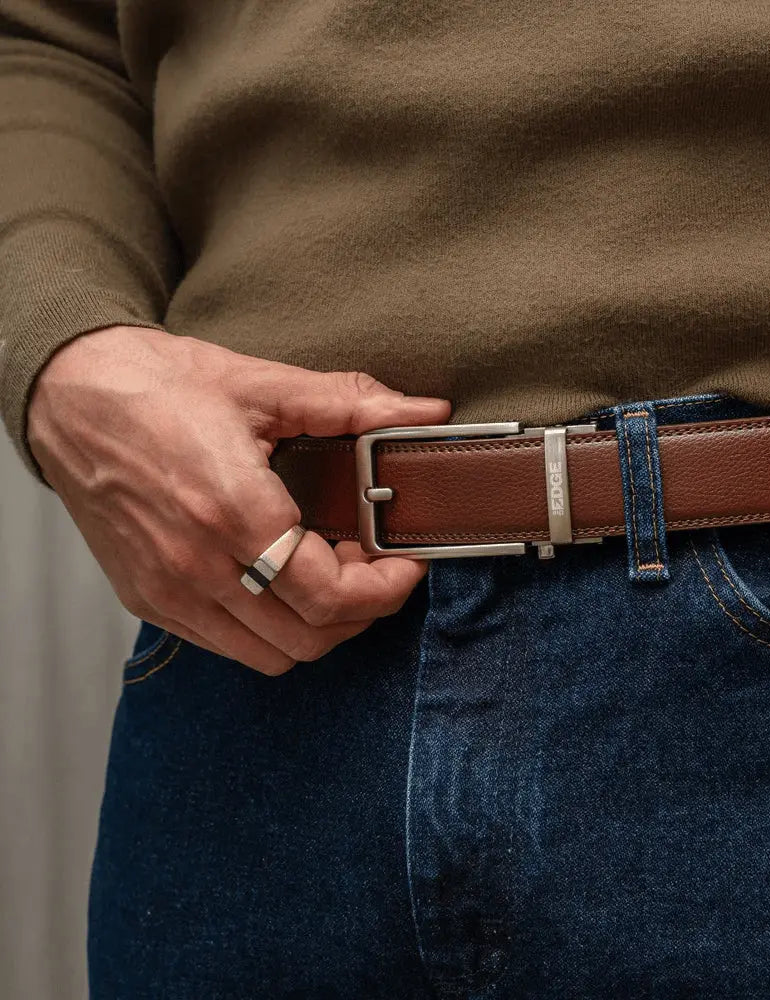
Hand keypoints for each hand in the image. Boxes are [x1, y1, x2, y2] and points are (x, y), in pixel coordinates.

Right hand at [27, 325, 449, 672]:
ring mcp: (167, 590)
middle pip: (310, 636)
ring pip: (272, 654)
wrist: (70, 395)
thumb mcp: (263, 385)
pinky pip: (227, 646)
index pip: (329, 596)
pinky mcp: (146, 599)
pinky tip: (280, 580)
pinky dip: (270, 629)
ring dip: (318, 626)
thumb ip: (352, 404)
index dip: (384, 590)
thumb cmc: (159, 385)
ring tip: (330, 572)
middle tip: (374, 563)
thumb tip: (424, 413)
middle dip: (362, 609)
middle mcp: (195, 564)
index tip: (405, 563)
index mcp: (231, 510)